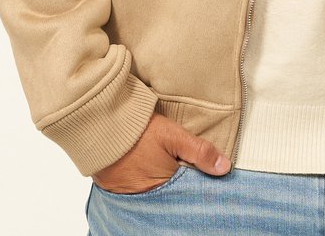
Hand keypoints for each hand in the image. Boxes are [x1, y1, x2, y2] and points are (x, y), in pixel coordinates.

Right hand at [92, 111, 231, 193]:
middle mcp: (147, 198)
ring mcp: (130, 196)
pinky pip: (138, 192)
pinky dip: (146, 185)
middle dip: (182, 188)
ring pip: (156, 195)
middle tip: (186, 174)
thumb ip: (199, 152)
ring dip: (164, 186)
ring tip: (168, 172)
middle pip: (173, 196)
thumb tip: (225, 167)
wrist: (99, 127)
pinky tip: (150, 173)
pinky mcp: (116, 190)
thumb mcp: (174, 136)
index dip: (198, 185)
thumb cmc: (137, 132)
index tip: (208, 179)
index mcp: (165, 188)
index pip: (189, 193)